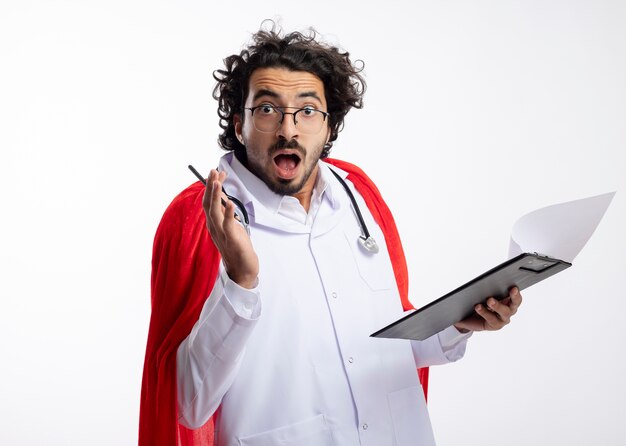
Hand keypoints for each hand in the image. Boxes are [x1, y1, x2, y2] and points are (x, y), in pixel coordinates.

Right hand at [203, 169, 258, 288]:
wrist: (242, 270)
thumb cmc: (237, 247)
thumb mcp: (231, 226)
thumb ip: (226, 214)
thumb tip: (224, 198)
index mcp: (213, 224)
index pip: (209, 201)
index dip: (211, 186)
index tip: (217, 172)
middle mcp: (213, 227)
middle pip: (208, 204)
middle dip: (210, 186)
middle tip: (213, 171)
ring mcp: (221, 234)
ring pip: (214, 212)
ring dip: (216, 196)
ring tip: (218, 182)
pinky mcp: (231, 240)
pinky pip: (228, 225)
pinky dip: (228, 212)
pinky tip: (229, 202)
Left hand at [454, 287, 522, 332]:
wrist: (468, 317)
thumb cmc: (478, 302)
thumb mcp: (483, 293)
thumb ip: (488, 289)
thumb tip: (487, 283)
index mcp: (508, 299)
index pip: (516, 295)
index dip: (516, 292)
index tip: (514, 287)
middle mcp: (509, 310)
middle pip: (515, 304)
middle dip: (514, 297)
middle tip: (511, 290)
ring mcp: (503, 319)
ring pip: (505, 312)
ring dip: (497, 305)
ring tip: (489, 300)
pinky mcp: (495, 325)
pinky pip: (492, 319)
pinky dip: (485, 312)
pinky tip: (478, 307)